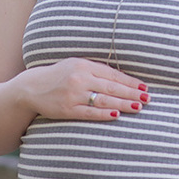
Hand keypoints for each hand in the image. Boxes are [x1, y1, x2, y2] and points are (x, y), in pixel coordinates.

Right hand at [14, 57, 149, 121]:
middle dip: (131, 93)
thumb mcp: (76, 65)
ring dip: (123, 104)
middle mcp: (79, 78)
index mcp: (84, 64)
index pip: (112, 74)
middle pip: (111, 87)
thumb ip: (96, 70)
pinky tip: (117, 115)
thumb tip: (122, 79)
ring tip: (138, 107)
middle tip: (147, 99)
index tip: (144, 87)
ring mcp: (73, 94)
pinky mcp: (67, 109)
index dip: (130, 82)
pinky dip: (104, 114)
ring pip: (104, 100)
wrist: (32, 87)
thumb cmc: (59, 75)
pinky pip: (89, 112)